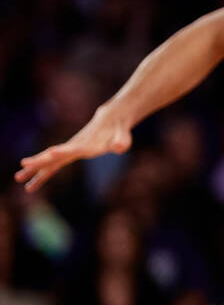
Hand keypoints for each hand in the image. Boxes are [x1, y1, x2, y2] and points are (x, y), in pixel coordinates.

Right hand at [15, 107, 130, 191]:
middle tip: (22, 168)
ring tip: (18, 178)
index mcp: (86, 145)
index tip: (50, 153)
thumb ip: (121, 142)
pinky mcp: (70, 153)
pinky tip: (31, 183)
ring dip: (34, 170)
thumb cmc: (118, 132)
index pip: (71, 150)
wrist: (110, 121)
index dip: (62, 152)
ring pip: (49, 161)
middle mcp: (74, 147)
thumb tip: (120, 147)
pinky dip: (43, 173)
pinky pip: (54, 166)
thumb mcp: (123, 137)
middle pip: (53, 156)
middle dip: (38, 162)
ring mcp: (70, 150)